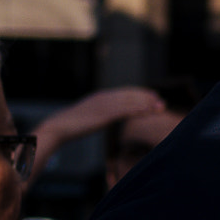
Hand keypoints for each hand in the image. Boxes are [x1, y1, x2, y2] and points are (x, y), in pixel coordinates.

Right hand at [28, 88, 165, 182]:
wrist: (58, 127)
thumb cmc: (70, 126)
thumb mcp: (86, 117)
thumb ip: (96, 115)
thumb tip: (101, 118)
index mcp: (99, 97)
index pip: (123, 92)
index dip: (138, 93)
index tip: (151, 95)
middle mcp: (103, 97)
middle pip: (130, 95)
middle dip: (146, 97)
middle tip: (161, 100)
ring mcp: (104, 105)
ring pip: (131, 102)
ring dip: (148, 103)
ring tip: (161, 105)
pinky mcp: (105, 115)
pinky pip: (127, 111)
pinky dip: (140, 110)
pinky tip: (151, 111)